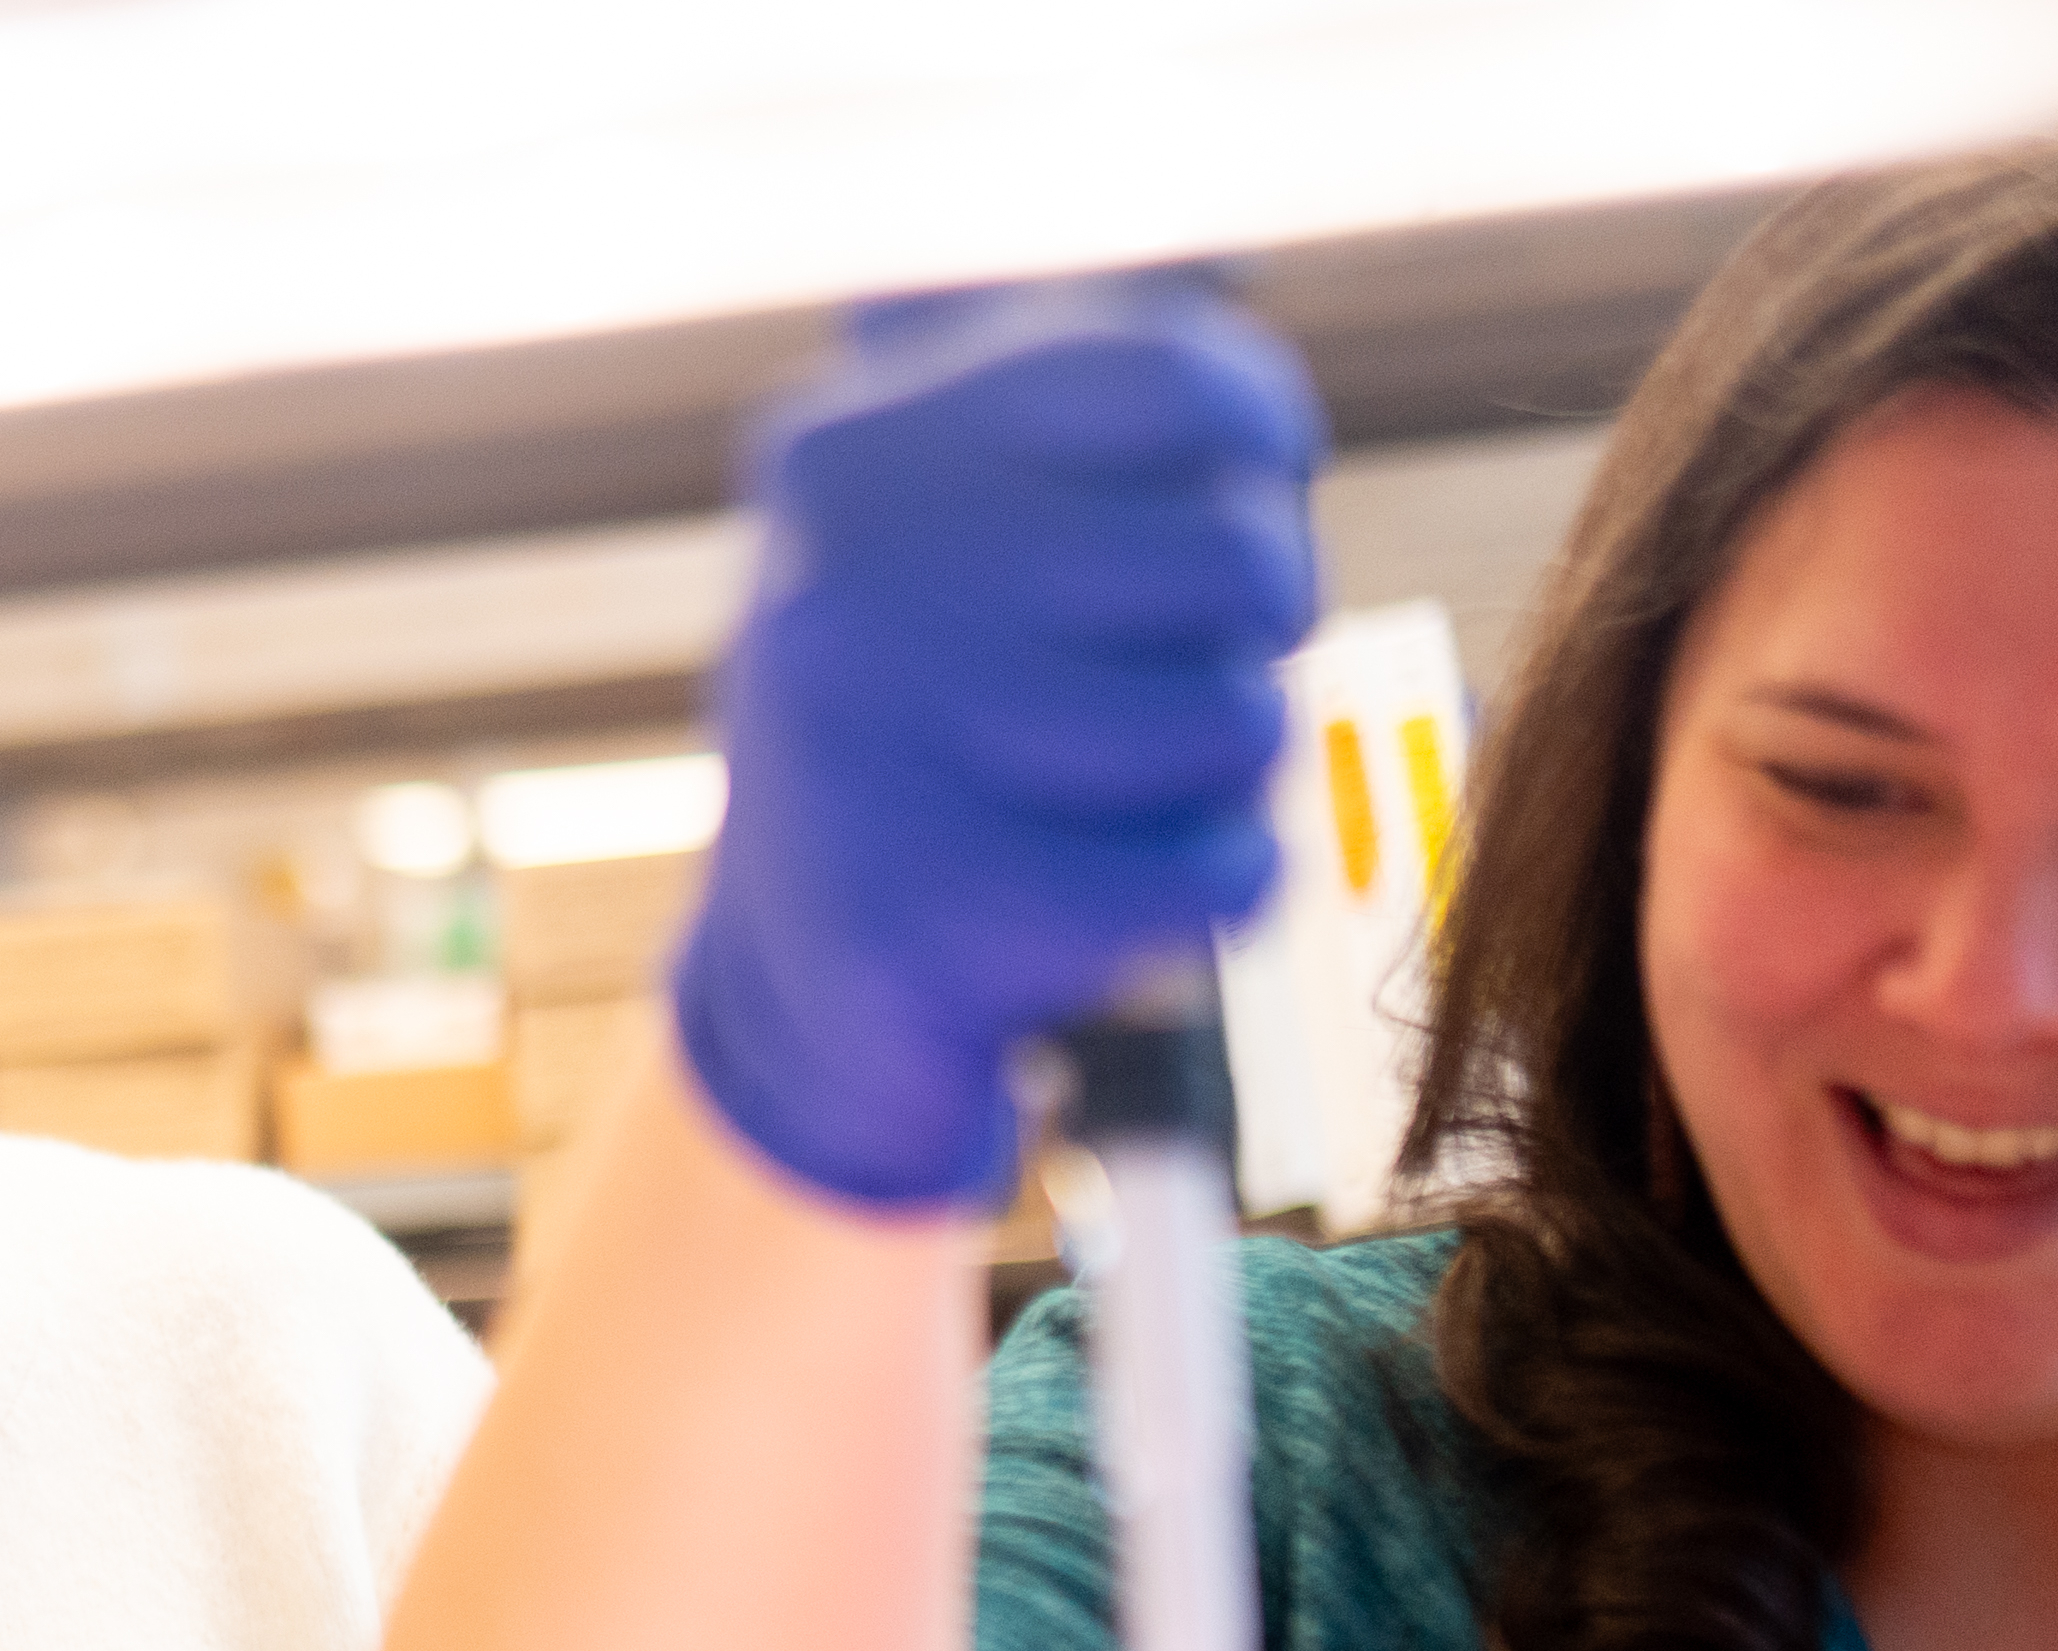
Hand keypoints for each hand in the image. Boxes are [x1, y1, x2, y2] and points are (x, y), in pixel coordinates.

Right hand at [668, 269, 1323, 1207]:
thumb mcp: (961, 519)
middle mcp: (843, 578)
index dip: (1257, 448)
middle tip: (1171, 673)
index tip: (1226, 501)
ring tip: (1134, 788)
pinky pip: (1217, 872)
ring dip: (1229, 772)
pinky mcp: (930, 917)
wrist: (800, 983)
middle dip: (1251, 630)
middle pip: (1236, 556)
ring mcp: (871, 749)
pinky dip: (1216, 889)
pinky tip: (1129, 890)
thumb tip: (1222, 260)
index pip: (1181, 376)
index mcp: (852, 449)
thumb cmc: (939, 713)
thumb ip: (1081, 380)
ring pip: (1236, 720)